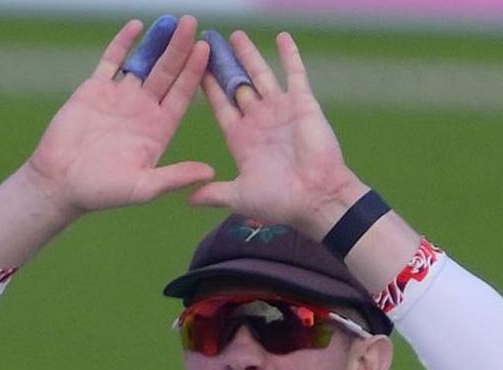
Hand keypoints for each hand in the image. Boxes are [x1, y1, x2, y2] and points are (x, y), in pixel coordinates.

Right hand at [16, 15, 215, 218]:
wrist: (58, 183)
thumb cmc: (99, 192)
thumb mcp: (142, 188)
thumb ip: (174, 177)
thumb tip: (210, 174)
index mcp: (158, 128)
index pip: (182, 93)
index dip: (194, 71)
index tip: (205, 48)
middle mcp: (143, 109)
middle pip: (167, 72)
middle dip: (180, 48)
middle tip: (192, 23)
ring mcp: (120, 97)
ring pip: (144, 62)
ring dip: (157, 42)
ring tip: (171, 21)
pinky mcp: (95, 90)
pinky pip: (112, 61)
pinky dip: (123, 43)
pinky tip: (136, 25)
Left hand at [189, 31, 364, 231]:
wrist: (316, 198)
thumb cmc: (280, 201)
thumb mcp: (239, 196)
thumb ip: (214, 193)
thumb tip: (186, 198)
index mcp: (240, 139)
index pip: (219, 106)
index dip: (207, 88)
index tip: (193, 69)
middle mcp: (258, 120)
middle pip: (236, 85)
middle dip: (223, 65)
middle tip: (209, 43)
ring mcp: (279, 110)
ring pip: (260, 75)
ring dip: (249, 55)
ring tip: (235, 35)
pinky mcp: (302, 104)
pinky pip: (295, 74)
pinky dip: (290, 55)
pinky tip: (282, 37)